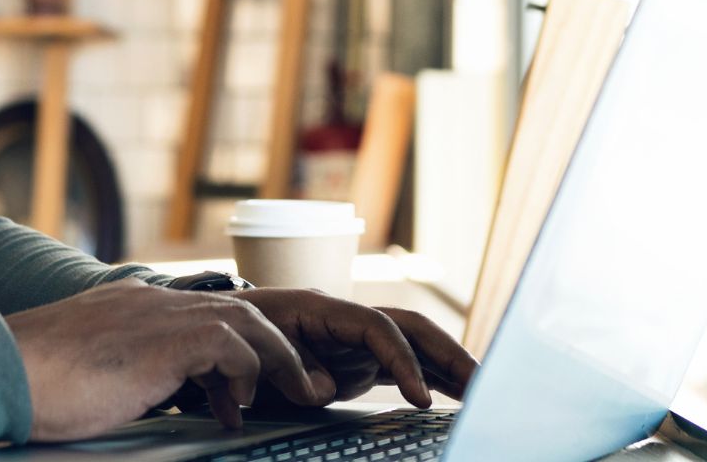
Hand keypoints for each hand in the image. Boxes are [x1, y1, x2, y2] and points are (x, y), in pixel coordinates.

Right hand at [3, 279, 322, 440]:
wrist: (0, 369)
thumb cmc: (31, 383)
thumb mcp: (86, 373)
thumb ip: (120, 374)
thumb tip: (140, 398)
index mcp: (130, 307)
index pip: (200, 313)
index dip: (233, 346)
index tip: (242, 387)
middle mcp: (148, 301)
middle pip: (236, 308)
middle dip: (272, 346)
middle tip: (294, 384)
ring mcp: (156, 315)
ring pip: (244, 320)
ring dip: (275, 359)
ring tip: (293, 393)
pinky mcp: (162, 340)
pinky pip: (230, 344)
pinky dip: (247, 371)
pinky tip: (238, 404)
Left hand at [231, 288, 475, 409]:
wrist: (222, 330)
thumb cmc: (237, 337)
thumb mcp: (257, 351)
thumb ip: (294, 368)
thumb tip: (325, 387)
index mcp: (324, 308)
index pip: (379, 328)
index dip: (404, 361)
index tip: (420, 398)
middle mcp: (348, 319)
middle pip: (411, 327)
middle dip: (448, 353)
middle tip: (482, 385)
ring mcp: (355, 340)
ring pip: (414, 346)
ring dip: (448, 365)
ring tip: (484, 392)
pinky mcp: (356, 361)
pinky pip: (402, 365)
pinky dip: (430, 377)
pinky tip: (456, 394)